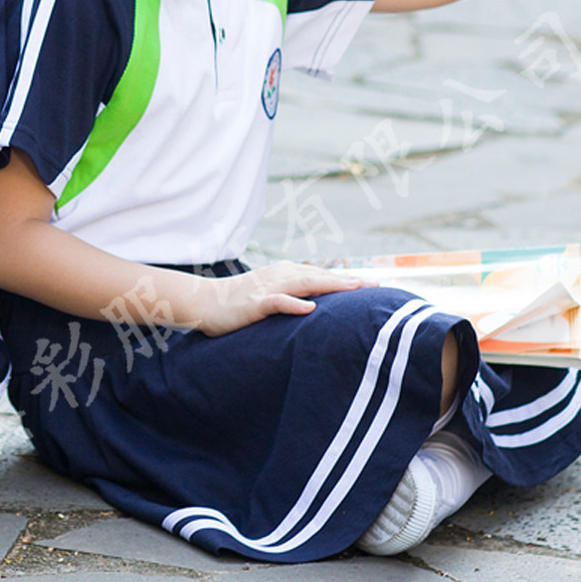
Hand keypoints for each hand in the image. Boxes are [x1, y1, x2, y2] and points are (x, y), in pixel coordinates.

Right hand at [184, 262, 365, 336]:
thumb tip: (319, 306)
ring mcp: (267, 288)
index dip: (348, 280)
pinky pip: (277, 301)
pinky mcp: (254, 303)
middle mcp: (280, 275)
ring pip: (304, 283)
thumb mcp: (270, 295)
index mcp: (286, 273)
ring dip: (330, 285)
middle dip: (348, 281)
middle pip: (320, 276)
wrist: (205, 302)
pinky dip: (293, 304)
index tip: (374, 285)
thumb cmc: (239, 302)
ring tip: (354, 290)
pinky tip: (309, 308)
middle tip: (376, 286)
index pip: (322, 276)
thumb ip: (293, 296)